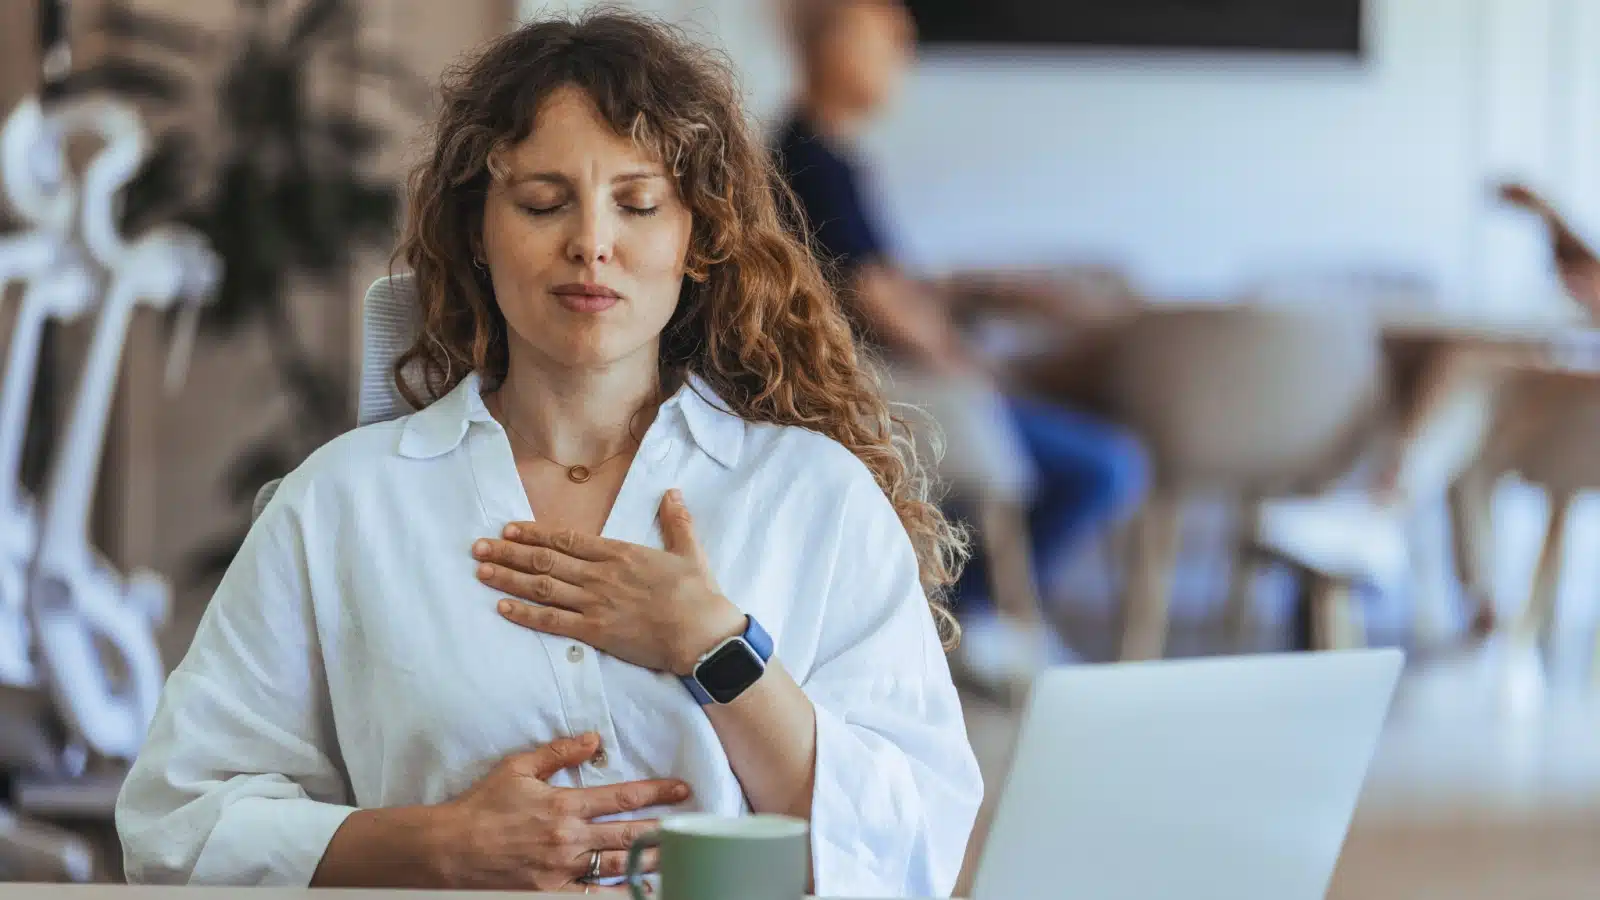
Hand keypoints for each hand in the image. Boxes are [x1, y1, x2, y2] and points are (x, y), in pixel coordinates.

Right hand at [432, 733, 686, 890]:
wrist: (447, 850)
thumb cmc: (480, 808)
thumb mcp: (517, 768)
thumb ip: (559, 752)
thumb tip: (594, 738)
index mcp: (564, 805)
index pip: (622, 797)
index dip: (657, 792)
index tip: (682, 790)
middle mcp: (569, 839)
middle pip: (630, 834)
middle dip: (665, 828)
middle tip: (694, 826)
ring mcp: (562, 871)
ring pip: (618, 866)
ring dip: (650, 862)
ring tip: (678, 859)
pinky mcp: (551, 894)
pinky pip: (593, 898)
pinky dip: (619, 894)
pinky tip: (640, 892)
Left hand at [473, 489, 746, 674]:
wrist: (702, 634)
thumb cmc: (698, 594)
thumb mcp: (690, 551)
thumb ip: (676, 521)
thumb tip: (673, 492)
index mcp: (619, 553)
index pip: (567, 538)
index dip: (534, 533)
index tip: (508, 529)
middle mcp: (600, 575)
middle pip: (545, 559)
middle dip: (508, 552)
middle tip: (479, 547)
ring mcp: (595, 603)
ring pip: (542, 587)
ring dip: (508, 578)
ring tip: (482, 571)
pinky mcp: (596, 632)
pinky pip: (552, 622)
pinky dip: (525, 614)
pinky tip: (503, 607)